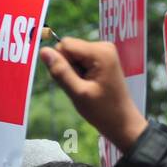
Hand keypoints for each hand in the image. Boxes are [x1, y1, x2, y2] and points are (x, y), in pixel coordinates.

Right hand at [39, 38, 147, 152]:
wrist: (122, 122)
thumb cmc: (102, 111)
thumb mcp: (77, 93)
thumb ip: (60, 71)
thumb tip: (43, 51)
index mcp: (100, 52)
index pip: (65, 45)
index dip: (61, 63)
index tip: (73, 81)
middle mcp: (103, 46)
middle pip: (69, 48)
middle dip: (68, 68)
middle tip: (80, 87)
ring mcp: (104, 52)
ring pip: (72, 55)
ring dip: (73, 72)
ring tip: (86, 87)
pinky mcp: (102, 58)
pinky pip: (80, 60)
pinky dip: (79, 73)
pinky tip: (89, 85)